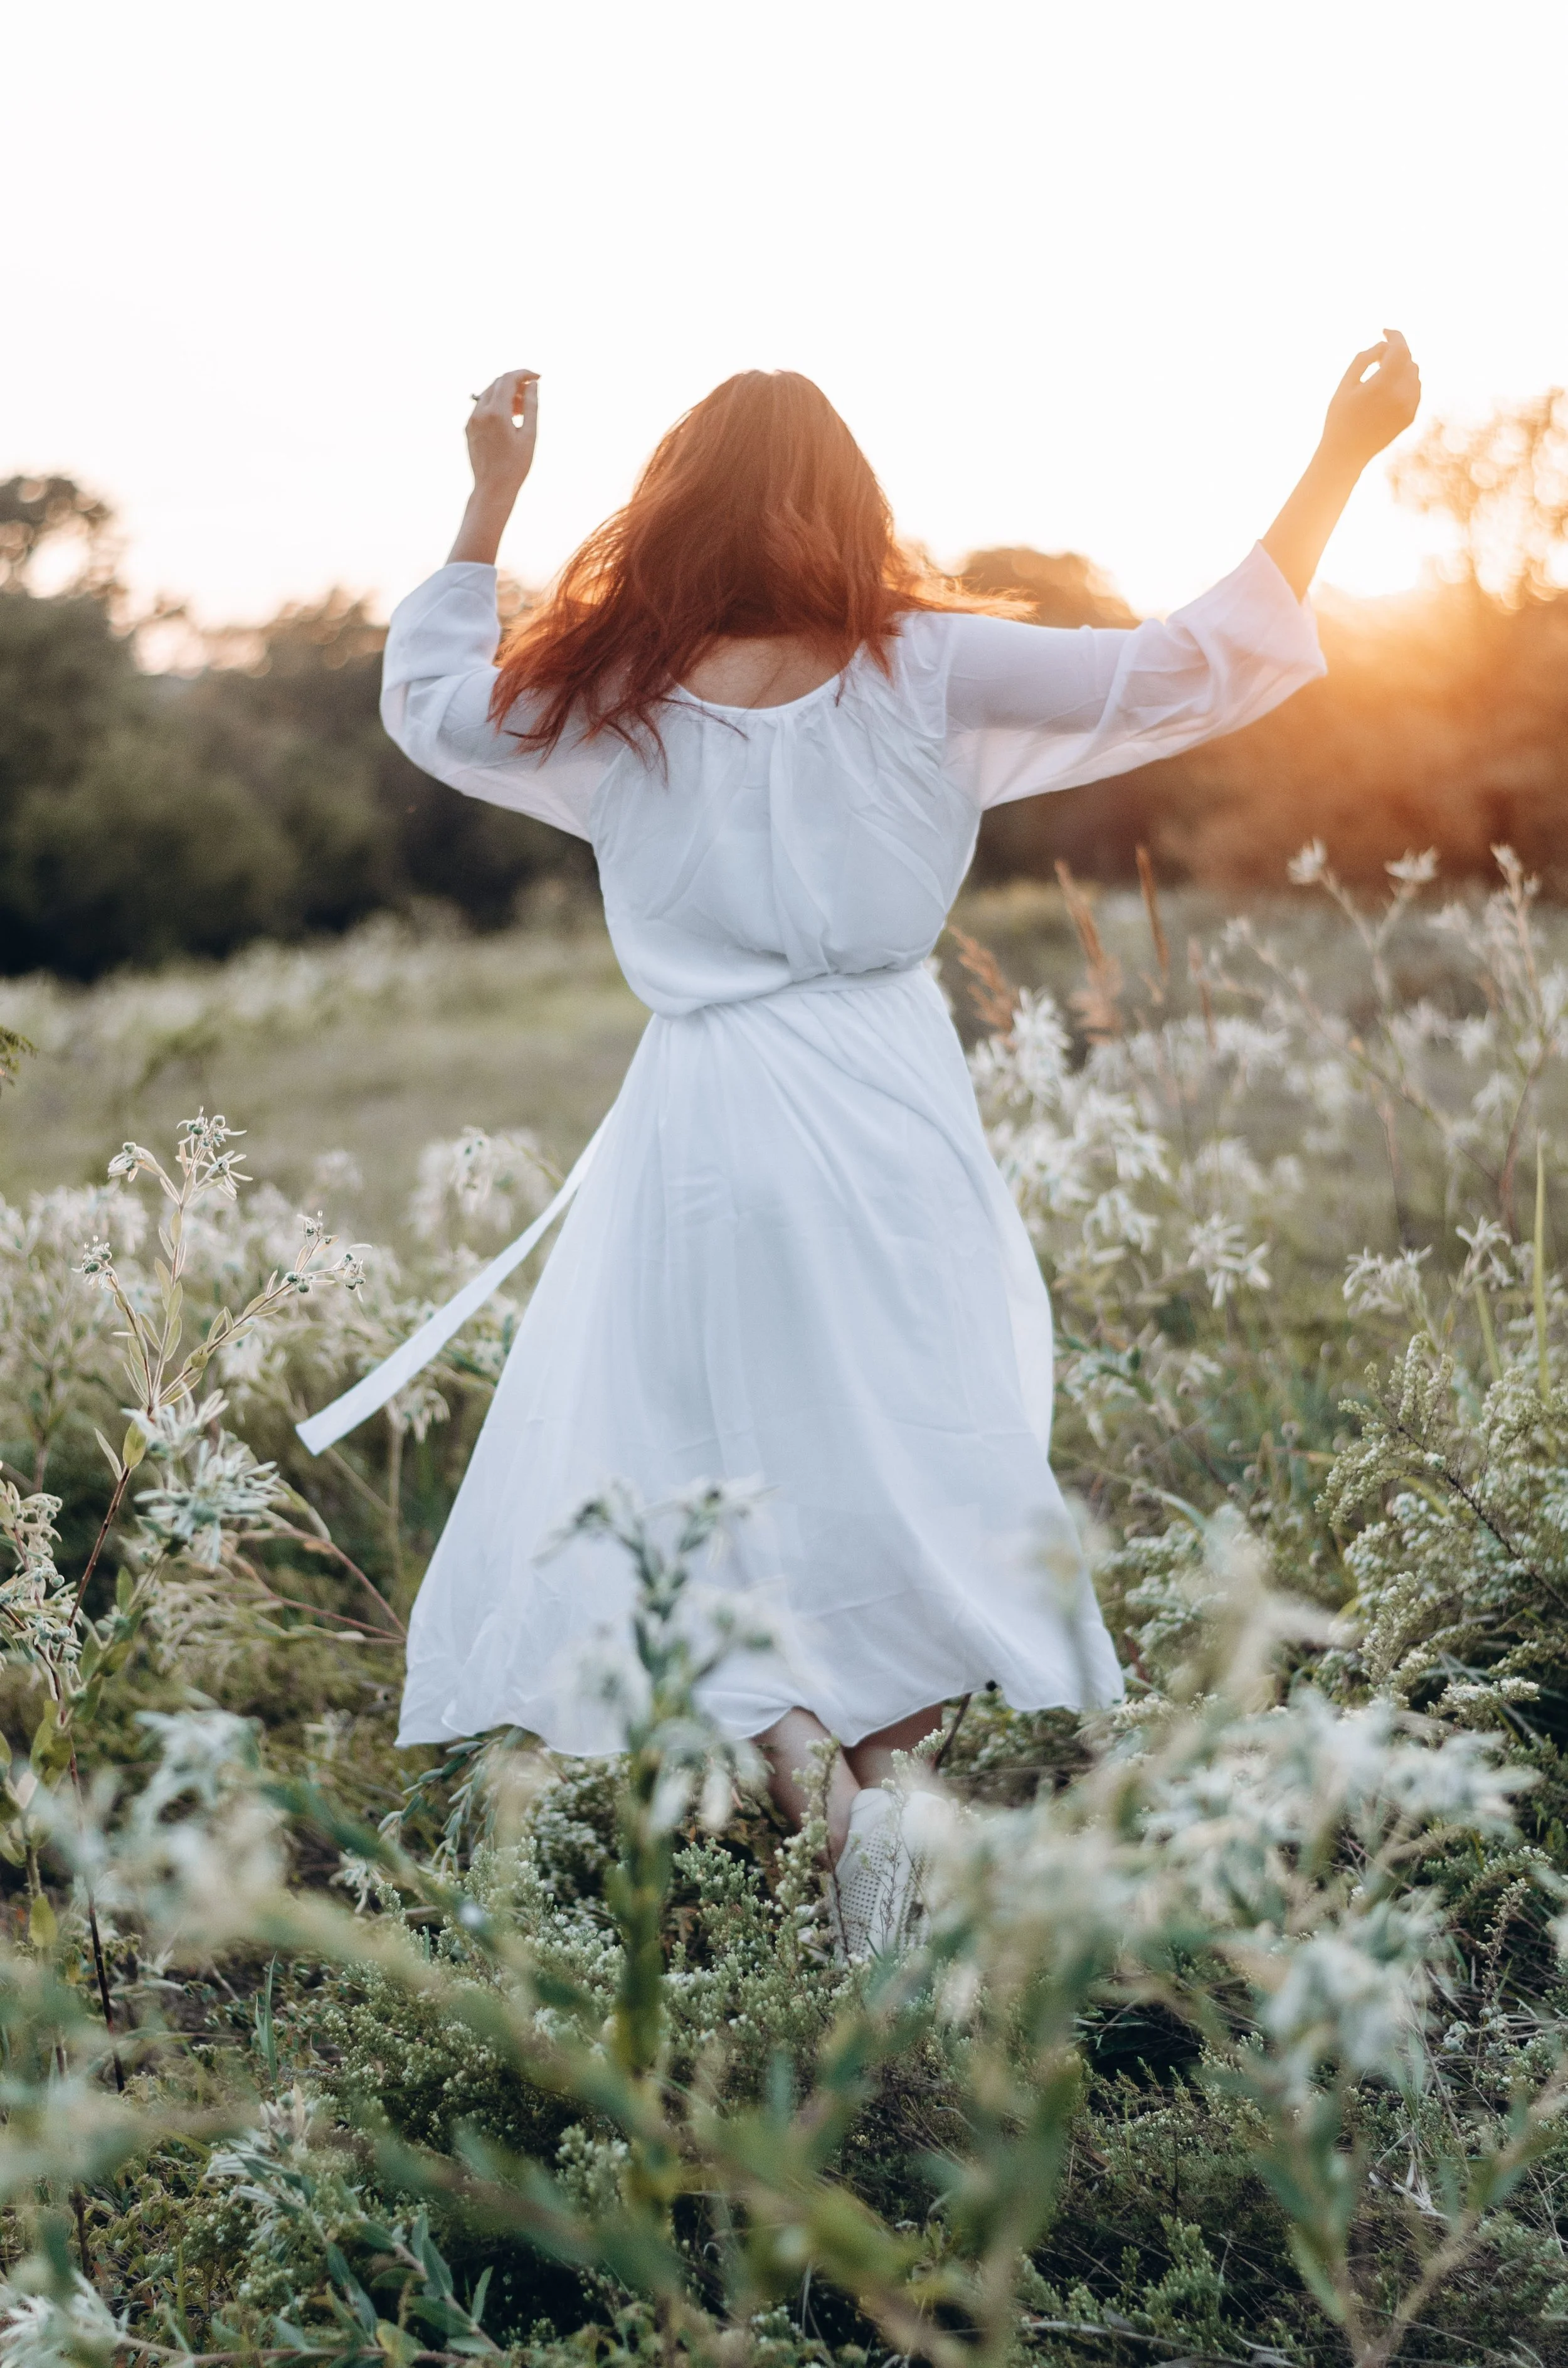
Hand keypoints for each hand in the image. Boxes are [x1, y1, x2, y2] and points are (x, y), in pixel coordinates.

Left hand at [466, 369, 539, 500]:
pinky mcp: (468, 428)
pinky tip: (508, 421)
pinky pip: (482, 407)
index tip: (537, 377)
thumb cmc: (515, 466)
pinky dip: (496, 406)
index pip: (508, 379)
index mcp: (496, 413)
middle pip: (498, 383)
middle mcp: (480, 412)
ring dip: (506, 395)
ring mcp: (472, 420)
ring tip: (521, 412)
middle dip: (516, 384)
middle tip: (531, 396)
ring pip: (489, 394)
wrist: (493, 489)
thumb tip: (533, 385)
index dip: (524, 374)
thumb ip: (531, 407)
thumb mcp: (529, 435)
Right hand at [1320, 330, 1420, 471]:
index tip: (1385, 331)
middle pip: (1408, 359)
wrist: (1346, 454)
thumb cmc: (1340, 418)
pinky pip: (1415, 389)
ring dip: (1402, 367)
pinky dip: (1406, 382)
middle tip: (1379, 355)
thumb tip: (1383, 345)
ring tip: (1382, 373)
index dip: (1394, 336)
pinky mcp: (1410, 416)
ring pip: (1414, 374)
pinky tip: (1389, 388)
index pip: (1400, 349)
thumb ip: (1364, 359)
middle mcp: (1401, 395)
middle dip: (1396, 352)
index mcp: (1383, 384)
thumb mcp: (1346, 384)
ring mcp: (1408, 407)